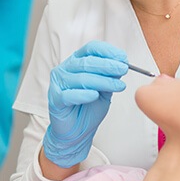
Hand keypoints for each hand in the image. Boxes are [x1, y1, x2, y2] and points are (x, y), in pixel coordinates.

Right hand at [43, 41, 127, 167]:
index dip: (108, 51)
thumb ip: (110, 77)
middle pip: (88, 62)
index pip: (91, 48)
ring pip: (82, 78)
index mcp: (77, 61)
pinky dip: (84, 94)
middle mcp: (66, 69)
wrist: (77, 131)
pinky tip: (95, 95)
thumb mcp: (105, 89)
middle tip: (123, 69)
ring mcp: (59, 83)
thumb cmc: (89, 107)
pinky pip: (70, 94)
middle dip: (109, 65)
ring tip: (118, 86)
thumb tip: (121, 65)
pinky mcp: (55, 99)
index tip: (123, 58)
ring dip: (103, 81)